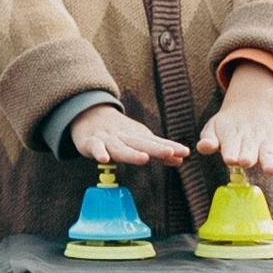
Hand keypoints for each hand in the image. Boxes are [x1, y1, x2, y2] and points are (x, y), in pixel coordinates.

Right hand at [65, 102, 187, 168]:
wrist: (87, 113)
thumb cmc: (117, 132)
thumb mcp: (138, 140)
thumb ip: (157, 151)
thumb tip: (180, 160)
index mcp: (136, 136)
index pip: (155, 142)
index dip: (169, 147)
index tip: (184, 152)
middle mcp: (124, 136)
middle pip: (141, 143)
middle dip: (156, 148)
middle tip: (170, 152)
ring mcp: (106, 139)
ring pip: (119, 147)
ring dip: (131, 153)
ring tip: (144, 158)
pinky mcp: (89, 142)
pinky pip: (94, 147)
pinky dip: (99, 152)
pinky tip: (104, 159)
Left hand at [198, 72, 272, 185]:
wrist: (251, 108)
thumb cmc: (227, 127)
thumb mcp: (213, 128)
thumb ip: (208, 140)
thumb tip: (203, 147)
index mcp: (231, 134)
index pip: (230, 144)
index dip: (230, 151)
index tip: (230, 159)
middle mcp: (250, 138)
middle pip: (249, 149)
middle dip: (248, 155)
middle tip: (245, 162)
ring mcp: (267, 143)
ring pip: (268, 152)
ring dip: (269, 161)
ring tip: (270, 170)